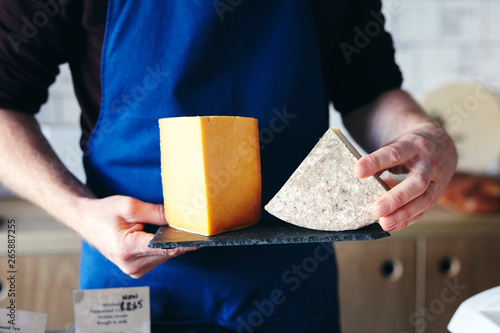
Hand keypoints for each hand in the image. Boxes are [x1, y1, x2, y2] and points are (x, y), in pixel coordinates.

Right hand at [77, 195, 198, 277]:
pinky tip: (156, 235)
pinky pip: (159, 257)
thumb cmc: (105, 212)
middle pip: (167, 252)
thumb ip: (156, 212)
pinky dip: (162, 247)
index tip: (202, 238)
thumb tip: (180, 218)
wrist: (86, 221)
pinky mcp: (136, 270)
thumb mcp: (130, 206)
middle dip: (177, 238)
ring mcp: (133, 270)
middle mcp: (131, 264)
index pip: (164, 247)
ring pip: (165, 256)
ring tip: (161, 226)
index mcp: (127, 248)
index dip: (184, 242)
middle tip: (187, 223)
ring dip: (168, 242)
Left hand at [354, 122, 456, 231]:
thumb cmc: (411, 146)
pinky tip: (391, 225)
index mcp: (414, 146)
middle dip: (397, 197)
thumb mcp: (397, 144)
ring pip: (424, 200)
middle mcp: (428, 164)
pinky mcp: (436, 195)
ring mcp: (436, 181)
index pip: (394, 154)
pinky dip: (406, 220)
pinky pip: (423, 210)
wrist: (443, 147)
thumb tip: (360, 175)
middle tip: (377, 209)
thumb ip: (381, 159)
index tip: (358, 171)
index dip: (376, 162)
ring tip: (384, 223)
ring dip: (403, 214)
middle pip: (417, 182)